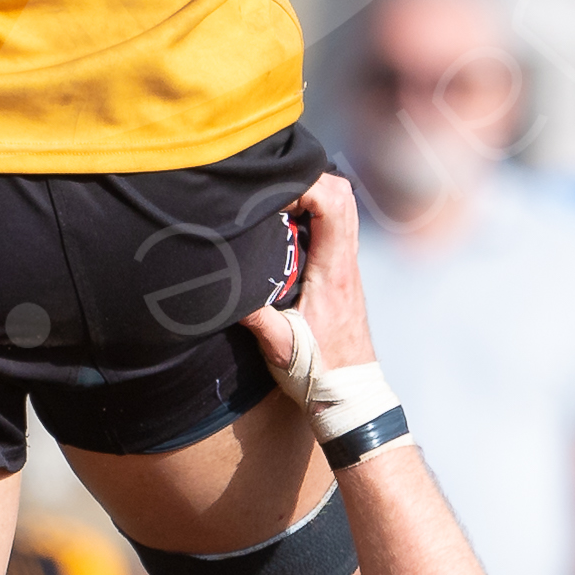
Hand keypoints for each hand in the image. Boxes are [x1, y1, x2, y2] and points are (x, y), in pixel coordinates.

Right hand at [244, 174, 376, 379]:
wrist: (351, 398)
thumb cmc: (319, 374)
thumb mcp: (281, 348)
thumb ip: (256, 317)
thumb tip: (223, 287)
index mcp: (333, 273)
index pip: (333, 205)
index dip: (306, 183)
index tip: (274, 189)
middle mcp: (346, 263)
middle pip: (344, 194)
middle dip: (310, 176)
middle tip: (274, 185)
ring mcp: (348, 267)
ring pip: (345, 207)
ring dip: (315, 192)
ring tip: (277, 199)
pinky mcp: (343, 273)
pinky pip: (338, 224)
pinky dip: (317, 211)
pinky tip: (287, 225)